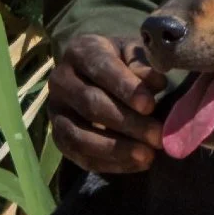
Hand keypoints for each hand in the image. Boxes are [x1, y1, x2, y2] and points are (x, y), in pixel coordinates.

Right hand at [48, 32, 166, 174]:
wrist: (94, 74)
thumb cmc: (122, 62)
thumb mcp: (134, 54)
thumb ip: (144, 64)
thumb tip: (155, 83)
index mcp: (80, 50)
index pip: (101, 67)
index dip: (125, 87)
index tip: (150, 105)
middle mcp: (60, 80)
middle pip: (91, 104)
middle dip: (127, 122)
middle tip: (157, 136)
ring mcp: (56, 111)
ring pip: (79, 135)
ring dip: (116, 149)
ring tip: (148, 156)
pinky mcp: (58, 137)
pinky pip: (79, 156)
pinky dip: (109, 164)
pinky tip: (136, 164)